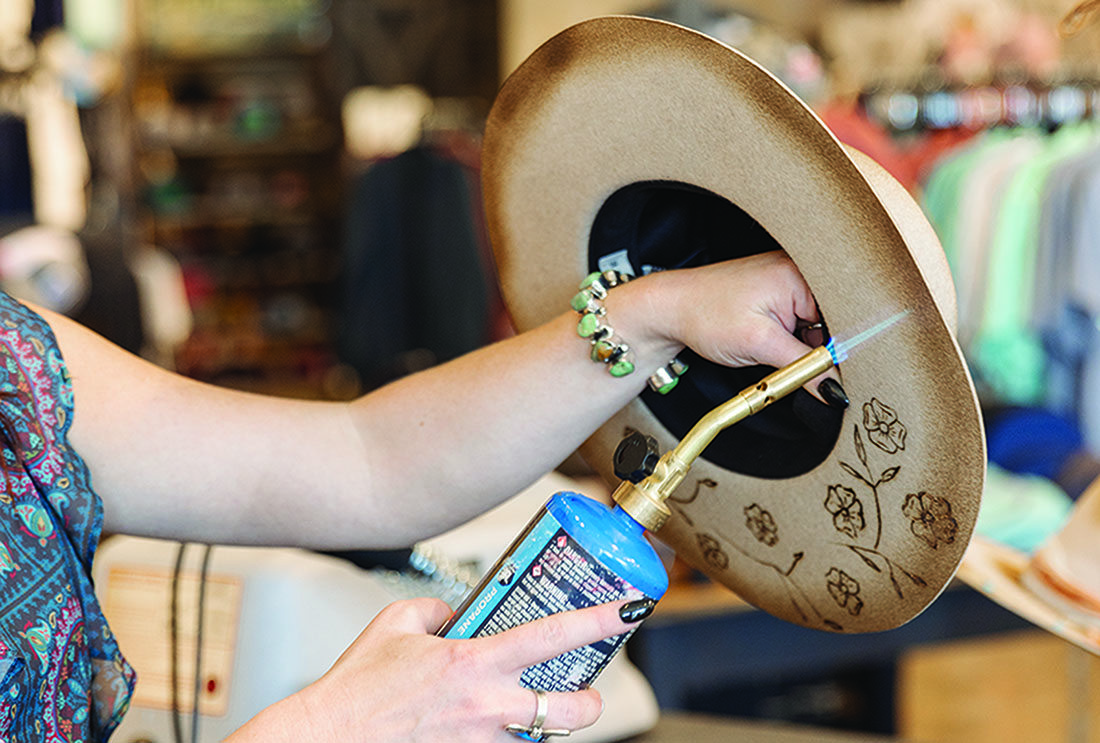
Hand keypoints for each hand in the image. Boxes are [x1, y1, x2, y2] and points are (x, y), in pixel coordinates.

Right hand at [230, 598, 640, 741]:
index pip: (554, 635)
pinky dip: (503, 736)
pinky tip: (481, 723)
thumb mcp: (397, 621)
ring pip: (539, 735)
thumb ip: (440, 609)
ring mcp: (480, 741)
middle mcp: (486, 706)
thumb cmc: (356, 687)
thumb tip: (460, 612)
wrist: (328, 739)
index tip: (628, 608)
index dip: (599, 620)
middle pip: (571, 709)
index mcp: (473, 661)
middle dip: (591, 700)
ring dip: (539, 720)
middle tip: (585, 687)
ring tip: (522, 703)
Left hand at [624, 250, 838, 396]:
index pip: (846, 318)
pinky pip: (800, 323)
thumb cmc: (705, 314)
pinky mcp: (777, 295)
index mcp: (801, 274)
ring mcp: (788, 283)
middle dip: (821, 350)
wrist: (669, 308)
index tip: (837, 376)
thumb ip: (804, 369)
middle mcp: (799, 272)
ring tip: (773, 350)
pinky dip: (792, 341)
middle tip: (795, 365)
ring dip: (804, 348)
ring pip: (816, 327)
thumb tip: (836, 392)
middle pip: (833, 322)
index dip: (844, 350)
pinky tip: (773, 346)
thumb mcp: (759, 345)